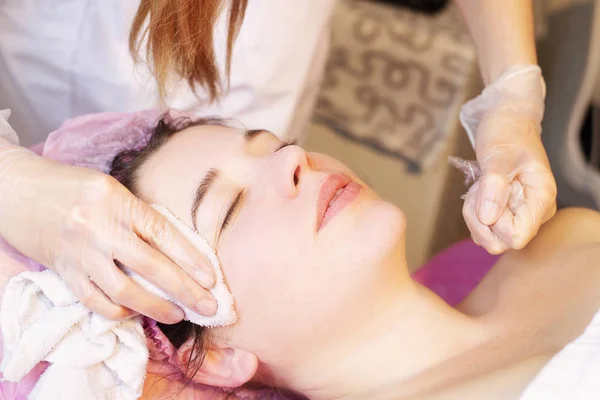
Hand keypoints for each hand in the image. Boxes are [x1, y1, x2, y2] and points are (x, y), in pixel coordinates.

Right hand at [0, 154, 216, 322]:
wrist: (18, 191)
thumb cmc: (73, 188)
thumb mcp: (112, 190)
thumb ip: (139, 216)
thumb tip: (177, 250)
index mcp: (118, 201)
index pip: (163, 233)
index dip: (190, 259)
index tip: (212, 279)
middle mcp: (100, 228)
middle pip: (150, 266)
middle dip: (185, 290)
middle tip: (209, 307)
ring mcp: (80, 253)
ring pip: (123, 290)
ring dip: (155, 307)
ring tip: (178, 315)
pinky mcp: (63, 272)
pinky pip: (95, 301)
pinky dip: (119, 311)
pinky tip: (137, 312)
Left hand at [458, 65, 556, 253]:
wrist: (505, 119)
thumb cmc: (506, 132)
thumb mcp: (498, 156)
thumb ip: (493, 186)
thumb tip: (488, 218)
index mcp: (541, 200)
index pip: (517, 237)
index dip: (494, 223)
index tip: (488, 195)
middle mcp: (533, 212)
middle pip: (499, 242)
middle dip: (479, 219)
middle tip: (479, 188)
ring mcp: (518, 214)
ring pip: (487, 237)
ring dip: (473, 214)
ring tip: (480, 185)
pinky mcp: (503, 213)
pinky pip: (482, 228)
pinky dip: (472, 212)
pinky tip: (479, 190)